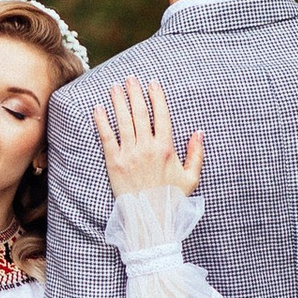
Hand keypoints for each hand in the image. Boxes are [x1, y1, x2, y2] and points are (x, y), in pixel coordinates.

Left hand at [92, 77, 202, 199]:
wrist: (150, 220)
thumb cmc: (171, 200)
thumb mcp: (191, 178)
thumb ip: (196, 154)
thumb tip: (199, 132)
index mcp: (166, 149)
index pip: (162, 115)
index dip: (157, 97)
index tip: (152, 83)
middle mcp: (147, 148)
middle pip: (140, 113)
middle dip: (135, 92)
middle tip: (130, 78)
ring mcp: (129, 155)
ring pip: (123, 121)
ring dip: (118, 101)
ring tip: (114, 86)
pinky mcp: (114, 163)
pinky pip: (106, 137)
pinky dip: (102, 121)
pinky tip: (98, 108)